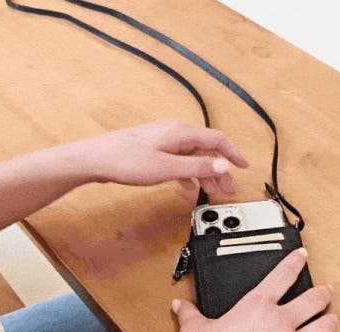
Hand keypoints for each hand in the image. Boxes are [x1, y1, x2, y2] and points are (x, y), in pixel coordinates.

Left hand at [75, 119, 248, 195]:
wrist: (95, 159)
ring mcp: (162, 140)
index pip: (216, 139)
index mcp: (180, 133)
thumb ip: (197, 167)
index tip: (243, 166)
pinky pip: (178, 160)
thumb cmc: (126, 161)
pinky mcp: (152, 150)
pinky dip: (187, 172)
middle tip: (227, 189)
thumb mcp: (166, 168)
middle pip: (205, 150)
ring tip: (212, 191)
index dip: (232, 153)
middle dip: (219, 170)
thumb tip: (222, 165)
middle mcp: (173, 132)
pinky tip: (188, 185)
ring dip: (203, 173)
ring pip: (191, 156)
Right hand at [169, 248, 338, 331]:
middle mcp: (279, 323)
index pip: (283, 275)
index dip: (295, 261)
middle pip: (314, 300)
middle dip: (324, 293)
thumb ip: (190, 313)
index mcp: (256, 306)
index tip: (302, 255)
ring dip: (332, 321)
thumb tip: (180, 306)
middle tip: (327, 290)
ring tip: (333, 317)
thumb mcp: (193, 328)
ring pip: (325, 328)